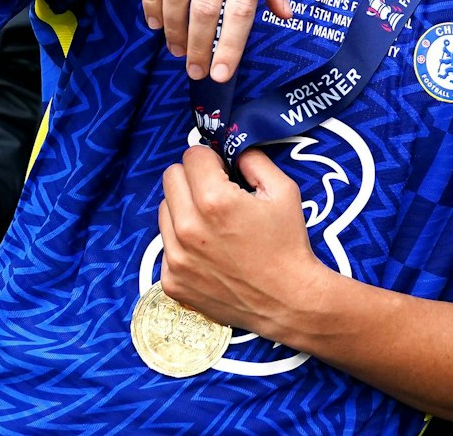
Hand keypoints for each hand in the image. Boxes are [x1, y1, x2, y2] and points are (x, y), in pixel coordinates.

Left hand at [156, 146, 324, 342]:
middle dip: (193, 178)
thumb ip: (254, 161)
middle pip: (171, 177)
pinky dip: (183, 243)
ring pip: (164, 210)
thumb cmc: (288, 245)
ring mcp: (176, 258)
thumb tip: (232, 152)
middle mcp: (188, 228)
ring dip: (184, 209)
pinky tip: (209, 252)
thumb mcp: (284, 191)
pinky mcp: (171, 281)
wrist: (288, 300)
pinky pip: (166, 246)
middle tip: (216, 193)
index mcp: (214, 201)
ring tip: (213, 225)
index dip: (212, 159)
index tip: (224, 172)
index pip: (192, 155)